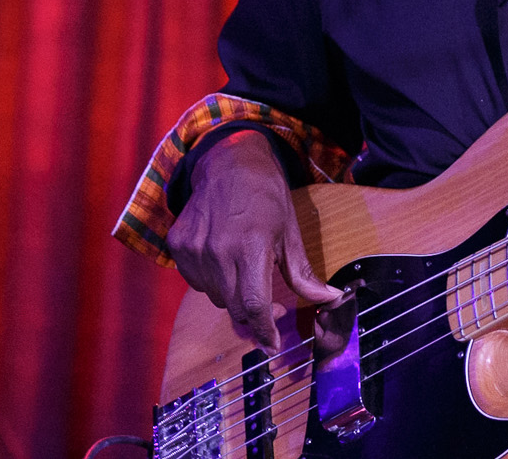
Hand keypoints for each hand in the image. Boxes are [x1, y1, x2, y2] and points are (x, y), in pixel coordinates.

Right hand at [166, 132, 342, 349]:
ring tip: (243, 265)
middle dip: (253, 313)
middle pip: (235, 307)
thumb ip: (303, 274)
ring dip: (232, 293)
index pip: (254, 305)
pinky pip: (196, 282)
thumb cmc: (266, 196)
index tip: (273, 345)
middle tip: (266, 304)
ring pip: (215, 296)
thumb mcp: (290, 232)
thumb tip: (330, 300)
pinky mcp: (177, 246)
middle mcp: (218, 251)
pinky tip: (222, 256)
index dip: (264, 331)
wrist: (227, 162)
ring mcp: (194, 249)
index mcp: (252, 246)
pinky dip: (211, 279)